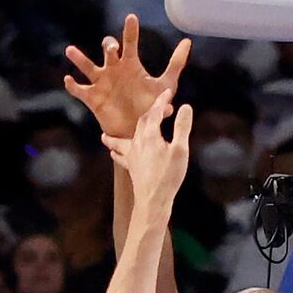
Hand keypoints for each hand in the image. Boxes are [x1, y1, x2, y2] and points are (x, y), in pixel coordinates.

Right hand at [65, 15, 190, 139]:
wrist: (137, 131)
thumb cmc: (151, 106)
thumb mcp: (166, 85)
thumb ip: (176, 64)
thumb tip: (188, 41)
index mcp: (131, 64)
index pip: (130, 42)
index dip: (130, 30)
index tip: (131, 18)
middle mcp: (114, 69)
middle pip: (108, 50)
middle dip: (109, 46)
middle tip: (112, 48)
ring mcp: (102, 83)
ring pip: (88, 66)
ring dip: (79, 59)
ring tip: (71, 51)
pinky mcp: (93, 98)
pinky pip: (80, 90)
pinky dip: (73, 85)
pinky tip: (68, 80)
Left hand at [102, 91, 192, 212]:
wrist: (153, 200)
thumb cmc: (168, 176)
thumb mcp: (180, 150)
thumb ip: (182, 127)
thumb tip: (186, 107)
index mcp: (150, 135)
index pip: (155, 112)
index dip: (162, 101)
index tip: (168, 92)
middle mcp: (137, 143)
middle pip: (142, 122)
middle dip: (152, 113)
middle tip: (163, 109)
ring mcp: (132, 156)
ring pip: (123, 140)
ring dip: (119, 134)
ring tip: (106, 135)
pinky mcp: (132, 168)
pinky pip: (122, 157)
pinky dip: (117, 153)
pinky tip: (113, 153)